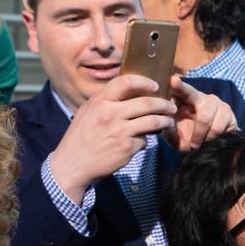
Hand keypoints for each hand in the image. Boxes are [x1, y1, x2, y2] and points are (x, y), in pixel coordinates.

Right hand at [47, 74, 174, 202]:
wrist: (73, 164)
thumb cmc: (81, 136)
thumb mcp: (88, 111)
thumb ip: (106, 100)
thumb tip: (129, 89)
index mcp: (99, 101)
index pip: (126, 82)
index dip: (145, 82)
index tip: (155, 86)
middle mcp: (110, 114)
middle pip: (147, 103)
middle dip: (164, 104)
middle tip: (171, 106)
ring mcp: (120, 131)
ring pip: (153, 121)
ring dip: (165, 120)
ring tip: (169, 121)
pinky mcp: (127, 148)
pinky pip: (145, 139)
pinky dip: (147, 139)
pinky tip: (145, 139)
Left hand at [165, 76, 235, 151]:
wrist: (205, 146)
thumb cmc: (184, 136)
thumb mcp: (172, 134)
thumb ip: (168, 126)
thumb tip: (166, 120)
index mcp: (187, 98)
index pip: (184, 90)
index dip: (180, 86)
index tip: (173, 81)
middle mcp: (205, 98)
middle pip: (203, 114)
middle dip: (198, 133)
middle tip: (192, 145)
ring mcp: (219, 104)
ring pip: (212, 122)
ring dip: (204, 137)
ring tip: (201, 143)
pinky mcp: (230, 114)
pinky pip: (221, 127)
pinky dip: (214, 138)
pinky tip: (212, 139)